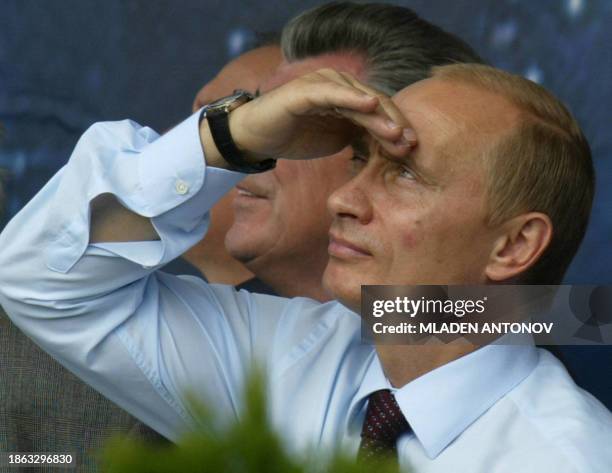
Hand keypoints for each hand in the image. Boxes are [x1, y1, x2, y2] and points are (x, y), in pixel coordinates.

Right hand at [226, 69, 415, 162]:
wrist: (259, 137)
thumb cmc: (297, 137)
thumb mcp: (336, 139)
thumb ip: (360, 136)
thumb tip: (391, 148)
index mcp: (348, 99)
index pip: (379, 112)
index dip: (396, 127)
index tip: (412, 147)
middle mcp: (340, 86)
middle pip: (375, 103)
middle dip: (394, 123)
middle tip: (410, 142)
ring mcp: (324, 84)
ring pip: (359, 98)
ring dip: (379, 115)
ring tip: (396, 131)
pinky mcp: (306, 89)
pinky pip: (332, 93)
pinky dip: (351, 98)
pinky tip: (369, 106)